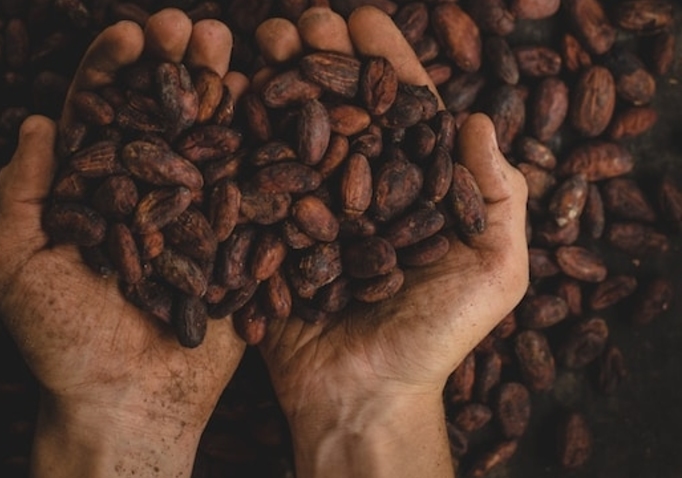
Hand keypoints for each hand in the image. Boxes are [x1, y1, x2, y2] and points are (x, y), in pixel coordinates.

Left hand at [0, 12, 245, 476]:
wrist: (129, 403)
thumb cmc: (62, 344)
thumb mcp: (16, 267)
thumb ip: (20, 194)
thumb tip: (38, 122)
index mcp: (92, 191)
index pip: (100, 114)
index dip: (113, 70)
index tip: (131, 35)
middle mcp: (146, 194)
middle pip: (160, 115)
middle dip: (174, 66)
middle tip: (191, 28)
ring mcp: (194, 215)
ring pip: (208, 140)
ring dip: (218, 91)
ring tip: (231, 48)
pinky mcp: (234, 242)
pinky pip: (250, 188)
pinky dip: (260, 146)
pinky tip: (269, 106)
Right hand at [255, 7, 528, 477]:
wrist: (362, 396)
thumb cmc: (434, 338)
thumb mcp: (494, 272)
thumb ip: (499, 196)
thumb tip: (481, 117)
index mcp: (413, 190)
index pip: (400, 110)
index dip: (384, 62)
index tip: (363, 21)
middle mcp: (359, 190)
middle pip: (340, 109)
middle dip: (321, 58)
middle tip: (301, 21)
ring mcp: (310, 211)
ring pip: (293, 132)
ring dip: (277, 82)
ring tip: (259, 41)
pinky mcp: (269, 235)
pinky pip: (253, 179)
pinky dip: (239, 136)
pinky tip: (225, 94)